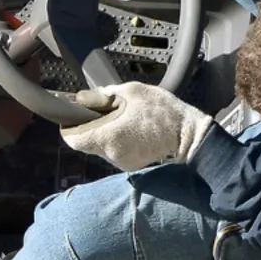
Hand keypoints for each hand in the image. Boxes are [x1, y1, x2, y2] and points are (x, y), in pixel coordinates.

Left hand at [58, 82, 212, 170]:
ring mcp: (122, 163)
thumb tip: (87, 97)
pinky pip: (117, 153)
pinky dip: (121, 142)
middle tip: (107, 113)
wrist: (190, 137)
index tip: (74, 118)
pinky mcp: (132, 167)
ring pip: (103, 148)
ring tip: (127, 121)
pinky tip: (136, 131)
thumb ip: (106, 94)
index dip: (70, 127)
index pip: (73, 139)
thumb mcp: (134, 92)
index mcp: (108, 136)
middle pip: (88, 142)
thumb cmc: (164, 113)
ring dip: (109, 135)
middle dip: (93, 127)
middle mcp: (111, 154)